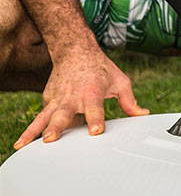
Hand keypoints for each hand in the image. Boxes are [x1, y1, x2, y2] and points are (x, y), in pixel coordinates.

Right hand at [14, 49, 147, 148]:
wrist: (75, 51)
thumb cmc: (100, 68)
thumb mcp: (120, 81)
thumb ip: (129, 101)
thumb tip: (142, 114)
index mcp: (92, 92)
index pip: (95, 109)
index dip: (96, 120)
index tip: (95, 131)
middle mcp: (72, 96)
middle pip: (63, 114)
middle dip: (57, 127)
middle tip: (51, 139)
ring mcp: (57, 98)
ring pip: (43, 117)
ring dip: (33, 131)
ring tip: (23, 145)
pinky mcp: (48, 100)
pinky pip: (41, 116)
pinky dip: (32, 128)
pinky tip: (24, 142)